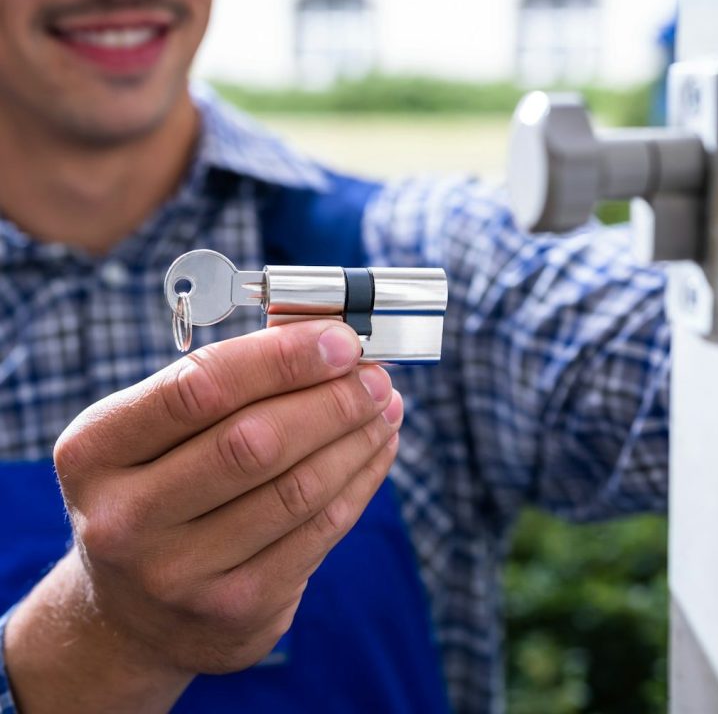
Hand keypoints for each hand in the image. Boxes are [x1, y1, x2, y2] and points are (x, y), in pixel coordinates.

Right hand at [6, 321, 401, 711]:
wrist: (131, 613)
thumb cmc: (155, 492)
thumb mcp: (152, 435)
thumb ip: (224, 387)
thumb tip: (322, 341)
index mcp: (95, 451)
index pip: (199, 387)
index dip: (281, 358)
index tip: (340, 340)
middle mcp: (124, 519)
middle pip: (254, 443)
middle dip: (332, 400)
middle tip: (374, 377)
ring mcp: (179, 574)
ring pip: (297, 490)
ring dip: (356, 438)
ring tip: (385, 407)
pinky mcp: (236, 610)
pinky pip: (320, 532)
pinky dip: (360, 481)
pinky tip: (376, 450)